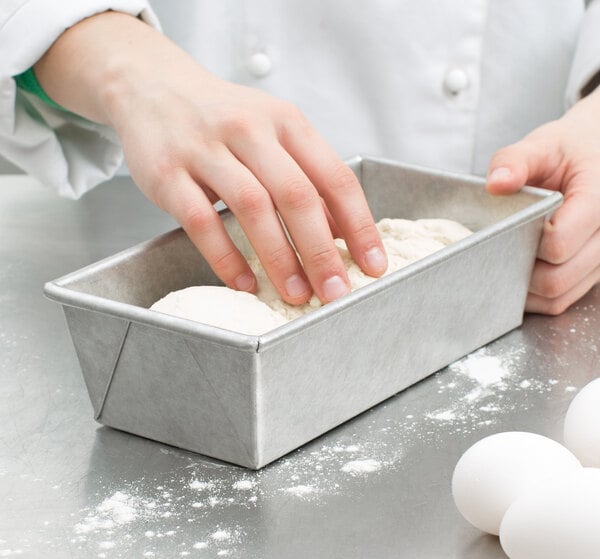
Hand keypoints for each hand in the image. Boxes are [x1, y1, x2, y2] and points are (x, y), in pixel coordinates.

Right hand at [35, 12, 386, 304]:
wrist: (152, 86)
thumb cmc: (223, 118)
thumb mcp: (273, 132)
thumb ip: (306, 175)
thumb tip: (341, 231)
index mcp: (286, 121)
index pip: (335, 177)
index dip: (359, 225)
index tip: (372, 265)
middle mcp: (250, 129)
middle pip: (297, 196)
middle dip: (321, 251)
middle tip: (336, 292)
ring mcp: (205, 149)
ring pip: (252, 208)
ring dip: (279, 258)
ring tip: (296, 294)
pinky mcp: (167, 173)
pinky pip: (201, 222)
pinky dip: (227, 258)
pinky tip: (245, 282)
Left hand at [486, 87, 599, 314]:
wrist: (596, 153)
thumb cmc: (570, 149)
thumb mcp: (543, 144)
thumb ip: (516, 160)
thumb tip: (496, 183)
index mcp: (599, 201)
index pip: (558, 243)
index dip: (526, 242)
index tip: (512, 226)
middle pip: (557, 278)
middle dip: (521, 270)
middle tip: (500, 250)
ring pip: (559, 296)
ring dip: (526, 289)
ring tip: (505, 263)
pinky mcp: (592, 272)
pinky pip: (563, 299)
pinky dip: (536, 295)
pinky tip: (517, 275)